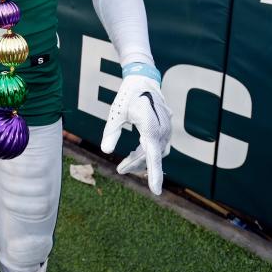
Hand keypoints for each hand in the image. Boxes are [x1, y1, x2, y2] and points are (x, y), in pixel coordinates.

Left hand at [101, 73, 171, 194]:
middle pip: (151, 156)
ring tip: (125, 164)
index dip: (154, 175)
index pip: (153, 157)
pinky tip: (135, 152)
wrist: (143, 79)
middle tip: (119, 170)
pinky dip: (146, 151)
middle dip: (136, 164)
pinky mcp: (165, 128)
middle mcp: (162, 131)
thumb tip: (105, 152)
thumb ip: (111, 132)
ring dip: (141, 159)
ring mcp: (166, 130)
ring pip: (155, 152)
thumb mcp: (115, 113)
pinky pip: (158, 146)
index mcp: (150, 128)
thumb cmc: (128, 95)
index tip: (156, 191)